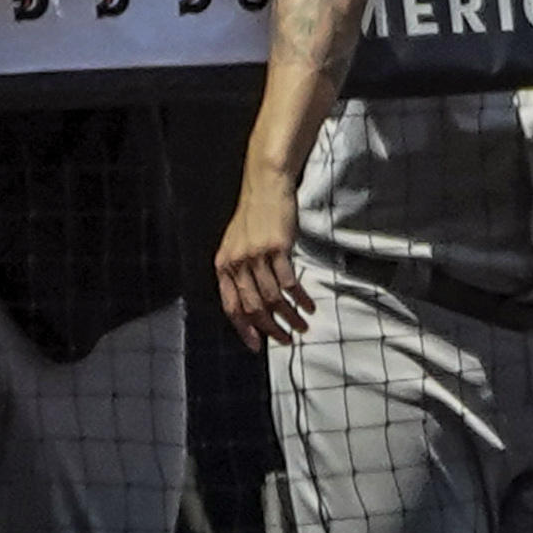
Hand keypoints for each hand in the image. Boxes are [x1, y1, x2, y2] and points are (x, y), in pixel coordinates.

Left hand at [215, 194, 315, 352]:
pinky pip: (289, 282)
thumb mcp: (237, 245)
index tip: (257, 345)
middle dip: (270, 328)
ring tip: (302, 325)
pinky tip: (308, 305)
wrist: (265, 187)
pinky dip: (300, 298)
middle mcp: (237, 264)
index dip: (244, 330)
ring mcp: (257, 256)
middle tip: (285, 339)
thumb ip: (239, 271)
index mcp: (223, 266)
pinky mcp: (278, 248)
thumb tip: (251, 300)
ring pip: (273, 298)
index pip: (231, 307)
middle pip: (253, 307)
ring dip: (289, 316)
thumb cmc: (253, 216)